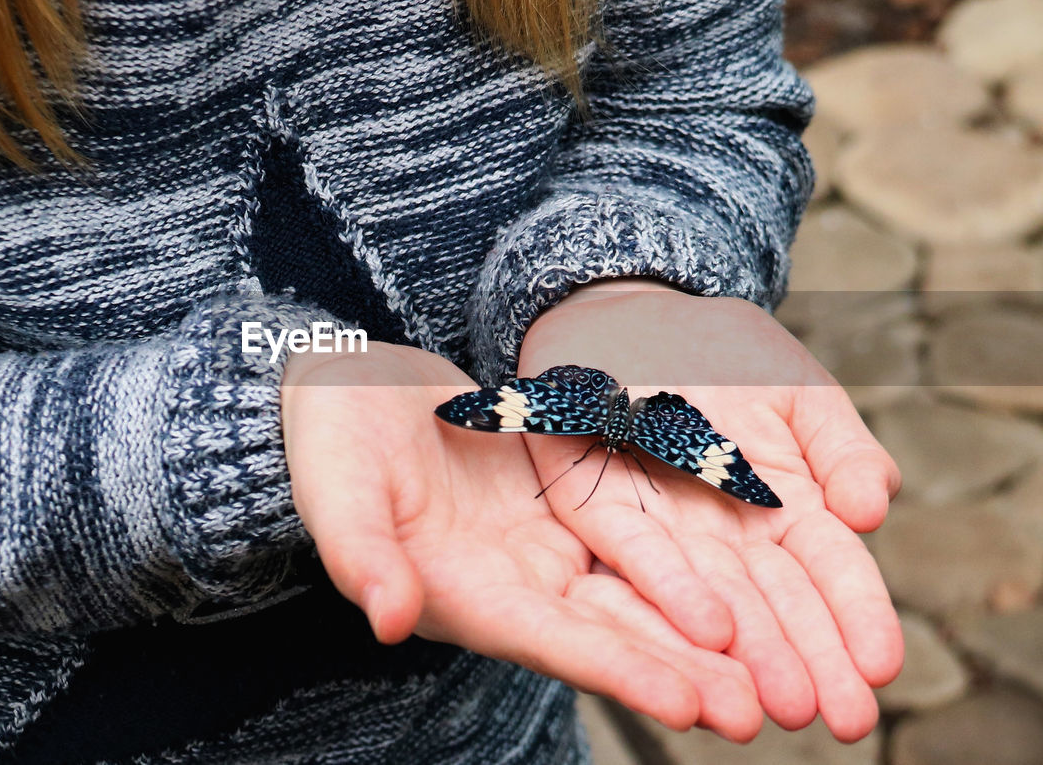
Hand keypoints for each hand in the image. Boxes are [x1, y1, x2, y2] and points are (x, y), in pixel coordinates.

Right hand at [281, 342, 765, 739]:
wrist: (347, 393)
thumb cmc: (330, 445)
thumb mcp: (340, 492)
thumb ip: (363, 554)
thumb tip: (391, 617)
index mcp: (462, 593)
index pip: (553, 640)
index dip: (620, 670)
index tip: (691, 702)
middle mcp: (512, 583)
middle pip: (609, 632)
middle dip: (683, 669)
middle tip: (762, 709)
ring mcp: (540, 546)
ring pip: (632, 591)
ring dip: (697, 626)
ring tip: (770, 664)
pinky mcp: (558, 504)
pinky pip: (632, 533)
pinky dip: (681, 557)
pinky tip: (740, 571)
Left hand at [515, 280, 903, 741]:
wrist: (629, 309)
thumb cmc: (723, 356)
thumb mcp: (799, 393)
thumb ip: (842, 449)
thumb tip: (875, 508)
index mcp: (783, 506)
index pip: (829, 572)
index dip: (855, 619)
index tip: (881, 668)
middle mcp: (723, 533)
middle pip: (773, 605)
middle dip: (808, 661)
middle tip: (841, 718)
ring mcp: (661, 526)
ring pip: (708, 598)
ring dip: (745, 653)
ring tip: (772, 707)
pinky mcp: (595, 506)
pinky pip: (632, 551)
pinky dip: (669, 589)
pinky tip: (704, 630)